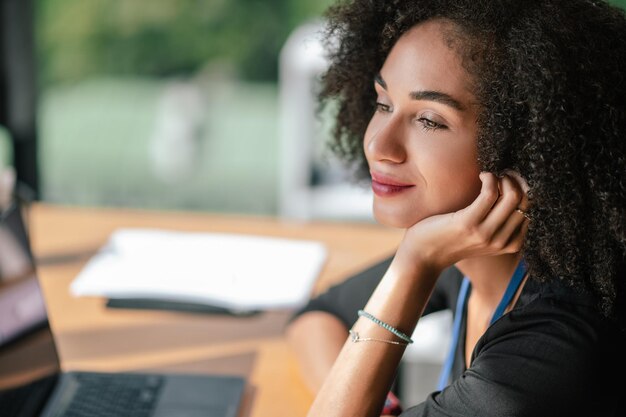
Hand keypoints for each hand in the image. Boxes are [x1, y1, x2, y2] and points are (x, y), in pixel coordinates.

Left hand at [395, 172, 529, 271]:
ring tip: (491, 176)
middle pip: (524, 203)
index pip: (530, 213)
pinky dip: (490, 178)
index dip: (524, 192)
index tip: (511, 182)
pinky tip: (483, 176)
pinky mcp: (468, 223)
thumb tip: (513, 193)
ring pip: (512, 196)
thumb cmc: (449, 240)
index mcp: (508, 245)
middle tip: (503, 174)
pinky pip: (490, 193)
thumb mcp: (481, 237)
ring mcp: (485, 234)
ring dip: (505, 178)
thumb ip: (498, 224)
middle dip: (517, 181)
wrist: (423, 255)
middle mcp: (500, 241)